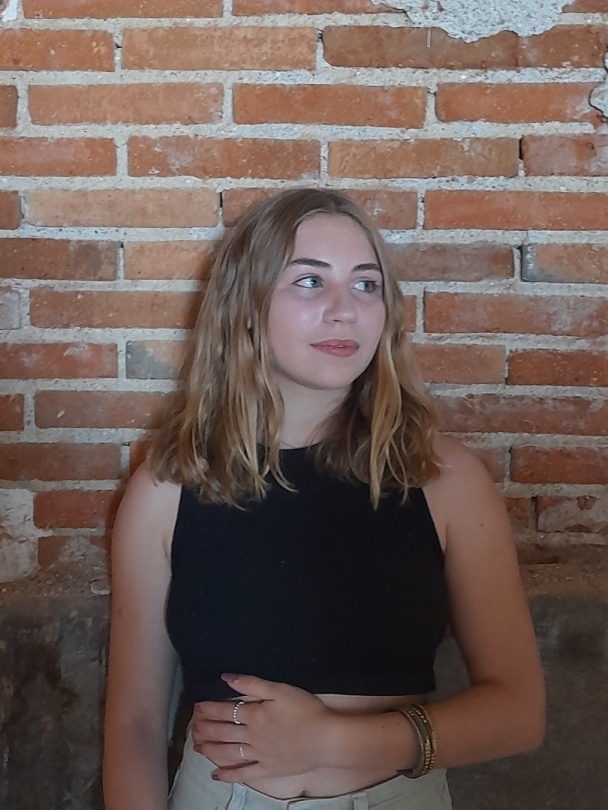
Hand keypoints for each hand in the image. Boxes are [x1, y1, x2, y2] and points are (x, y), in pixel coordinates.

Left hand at [191, 674, 335, 781]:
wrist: (326, 738)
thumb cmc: (306, 710)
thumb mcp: (280, 689)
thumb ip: (252, 683)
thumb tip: (226, 677)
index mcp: (254, 714)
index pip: (225, 710)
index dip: (209, 708)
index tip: (197, 707)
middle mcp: (252, 736)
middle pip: (222, 732)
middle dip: (204, 728)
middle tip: (192, 726)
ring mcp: (259, 755)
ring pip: (227, 753)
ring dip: (210, 749)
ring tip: (197, 746)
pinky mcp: (268, 770)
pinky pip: (244, 774)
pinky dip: (228, 776)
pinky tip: (216, 775)